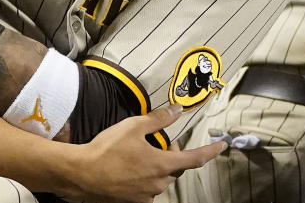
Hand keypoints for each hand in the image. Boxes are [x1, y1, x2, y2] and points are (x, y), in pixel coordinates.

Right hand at [51, 105, 225, 202]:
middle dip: (172, 155)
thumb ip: (158, 119)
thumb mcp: (133, 127)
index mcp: (163, 165)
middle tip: (158, 142)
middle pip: (175, 168)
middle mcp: (159, 184)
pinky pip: (147, 189)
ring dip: (157, 167)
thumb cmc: (107, 149)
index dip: (210, 151)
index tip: (222, 145)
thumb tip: (177, 110)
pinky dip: (144, 178)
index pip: (195, 158)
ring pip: (161, 179)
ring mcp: (147, 195)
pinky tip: (128, 169)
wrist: (83, 173)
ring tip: (138, 155)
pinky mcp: (134, 202)